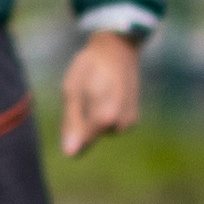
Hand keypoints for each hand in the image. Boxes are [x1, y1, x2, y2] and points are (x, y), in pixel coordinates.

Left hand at [58, 29, 147, 161]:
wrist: (118, 48)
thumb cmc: (90, 66)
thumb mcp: (72, 90)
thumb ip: (71, 123)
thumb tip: (69, 154)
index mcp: (105, 117)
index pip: (82, 143)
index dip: (71, 129)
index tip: (72, 106)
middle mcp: (121, 124)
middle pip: (91, 137)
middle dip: (82, 121)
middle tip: (82, 94)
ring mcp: (129, 122)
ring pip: (101, 131)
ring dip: (94, 118)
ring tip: (95, 91)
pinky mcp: (133, 119)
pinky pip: (111, 125)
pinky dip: (105, 114)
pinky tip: (105, 95)